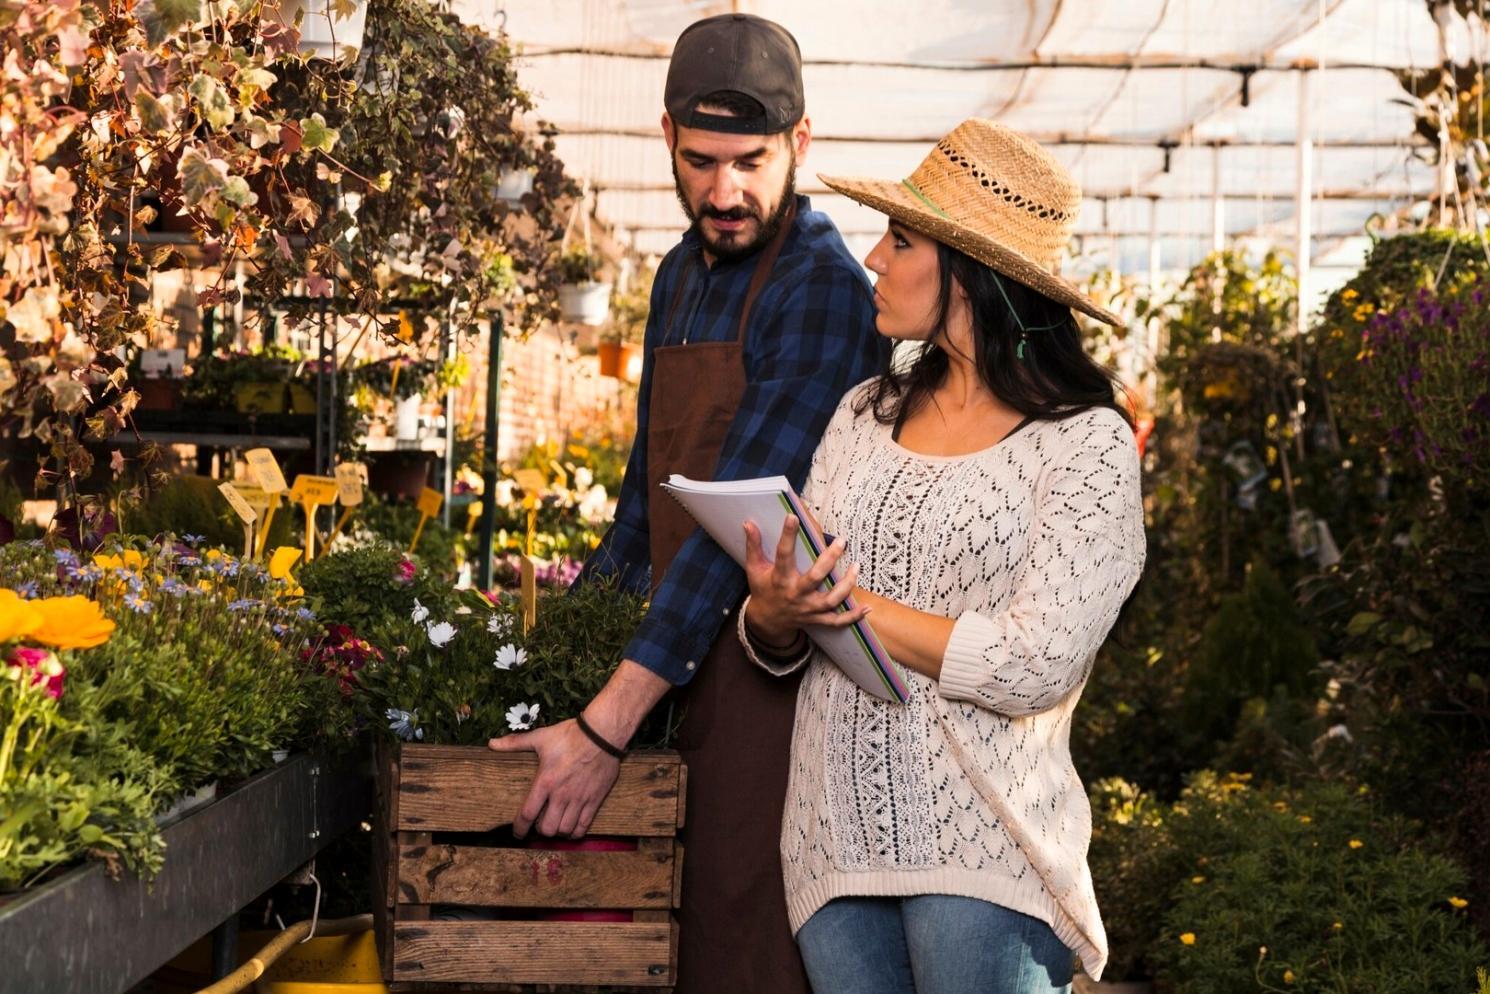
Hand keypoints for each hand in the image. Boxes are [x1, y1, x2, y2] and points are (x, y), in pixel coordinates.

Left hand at [488, 718, 619, 838]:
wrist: (602, 734)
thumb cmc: (570, 735)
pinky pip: (583, 826)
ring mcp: (579, 799)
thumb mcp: (540, 737)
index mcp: (545, 782)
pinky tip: (571, 828)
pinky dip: (575, 833)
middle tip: (540, 825)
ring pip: (564, 830)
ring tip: (555, 825)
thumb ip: (515, 743)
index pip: (527, 814)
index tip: (517, 833)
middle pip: (547, 828)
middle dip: (540, 830)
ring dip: (558, 831)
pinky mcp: (595, 800)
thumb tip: (492, 743)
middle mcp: (561, 795)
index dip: (519, 829)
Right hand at [742, 515, 868, 642]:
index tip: (793, 517)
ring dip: (846, 585)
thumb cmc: (763, 589)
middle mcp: (795, 594)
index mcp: (779, 579)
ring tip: (856, 567)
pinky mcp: (817, 619)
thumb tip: (748, 523)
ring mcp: (808, 608)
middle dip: (829, 560)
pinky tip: (866, 608)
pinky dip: (853, 617)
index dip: (787, 536)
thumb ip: (753, 546)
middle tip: (841, 542)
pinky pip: (838, 621)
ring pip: (831, 600)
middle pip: (815, 578)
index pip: (783, 555)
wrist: (767, 621)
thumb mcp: (754, 568)